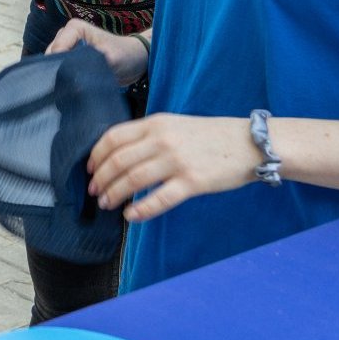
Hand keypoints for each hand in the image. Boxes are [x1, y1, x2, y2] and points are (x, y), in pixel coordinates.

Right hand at [45, 21, 148, 86]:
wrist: (136, 61)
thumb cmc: (126, 55)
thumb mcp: (111, 60)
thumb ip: (91, 67)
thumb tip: (72, 83)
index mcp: (75, 28)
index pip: (57, 48)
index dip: (61, 65)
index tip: (73, 80)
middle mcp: (66, 35)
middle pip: (52, 56)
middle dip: (60, 71)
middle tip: (73, 86)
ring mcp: (66, 47)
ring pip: (53, 64)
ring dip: (61, 76)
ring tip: (74, 87)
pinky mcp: (68, 58)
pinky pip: (58, 69)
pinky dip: (64, 79)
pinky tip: (73, 87)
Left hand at [88, 114, 255, 222]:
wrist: (250, 143)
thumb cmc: (211, 136)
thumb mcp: (174, 124)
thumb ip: (148, 135)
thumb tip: (119, 153)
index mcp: (155, 124)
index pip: (112, 138)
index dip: (95, 156)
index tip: (89, 170)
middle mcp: (162, 140)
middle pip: (117, 161)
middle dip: (100, 179)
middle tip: (94, 192)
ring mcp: (177, 161)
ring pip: (132, 180)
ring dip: (114, 194)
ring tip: (107, 204)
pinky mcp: (193, 182)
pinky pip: (159, 199)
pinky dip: (140, 209)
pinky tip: (131, 215)